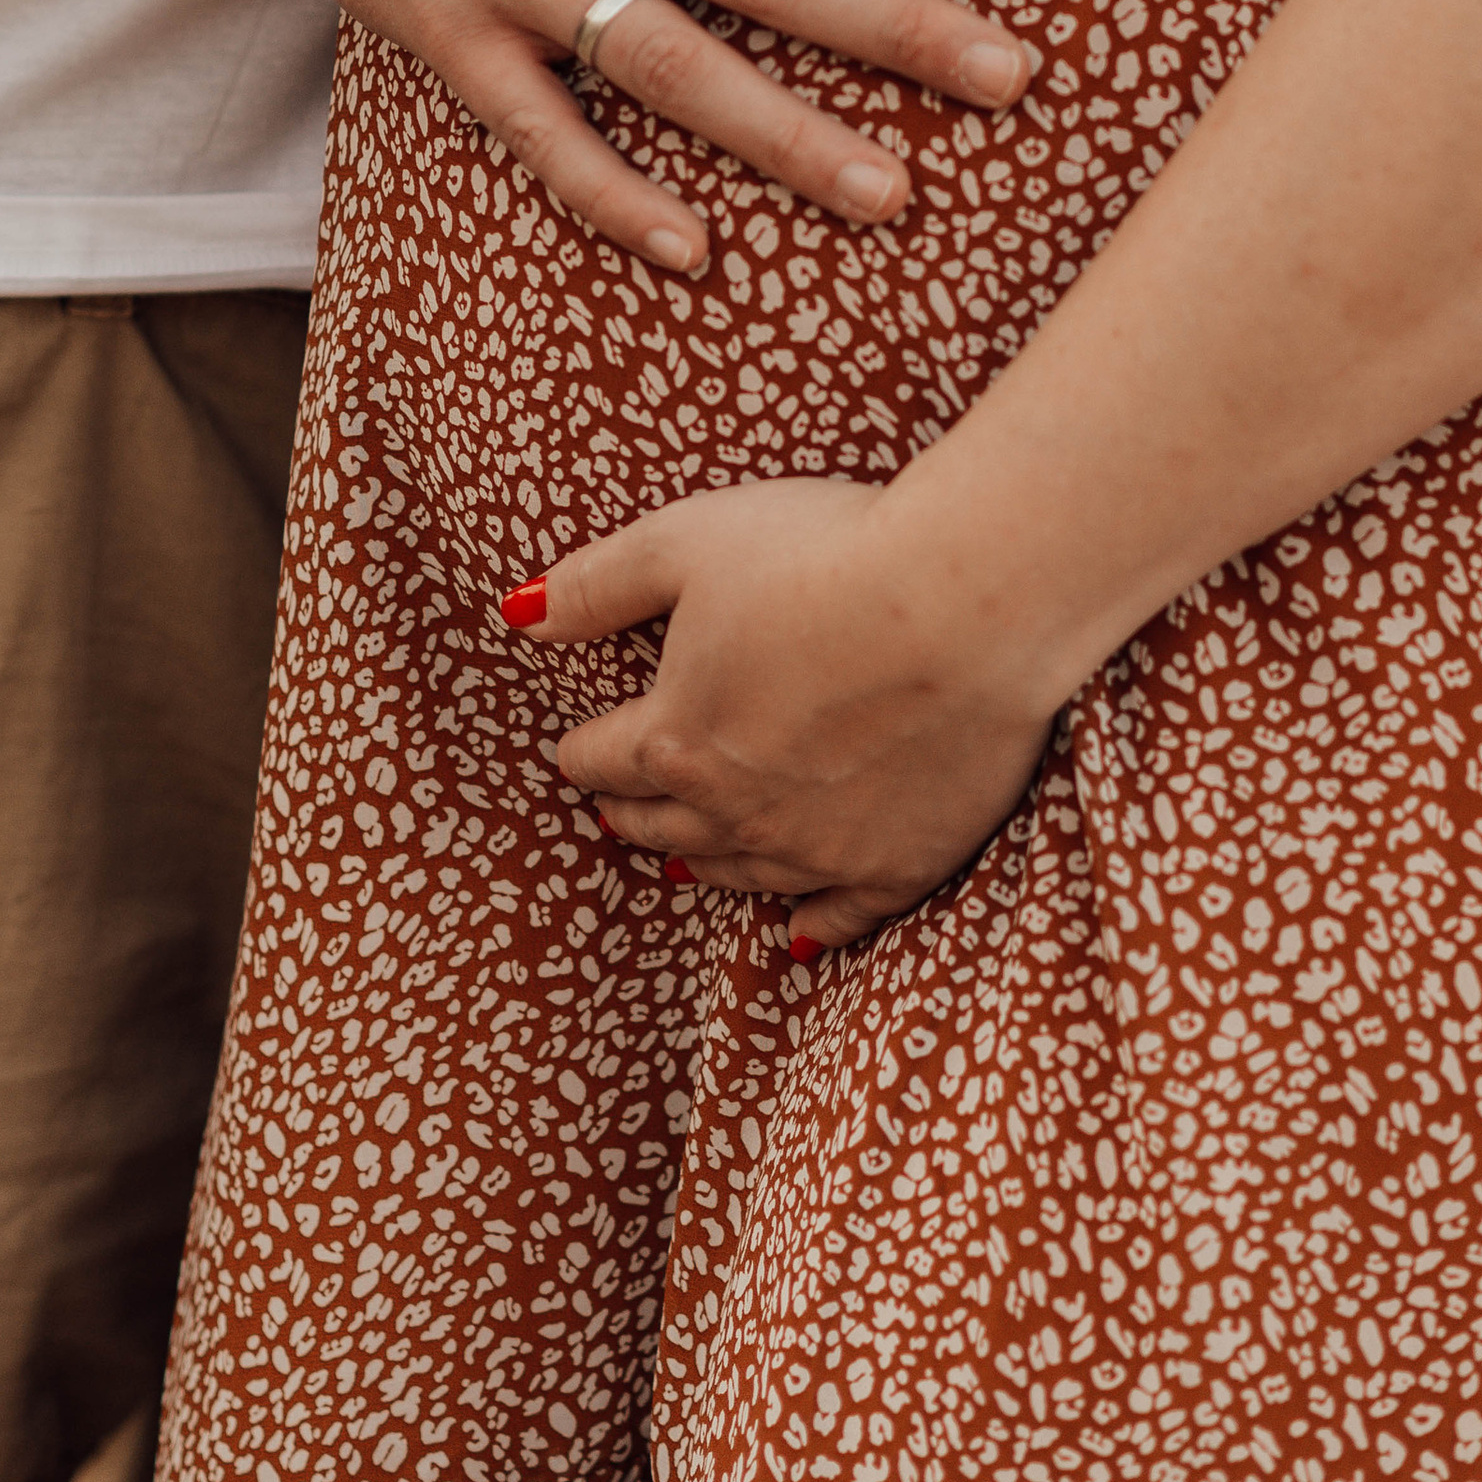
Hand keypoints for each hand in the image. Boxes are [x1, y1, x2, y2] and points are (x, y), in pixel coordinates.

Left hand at [516, 475, 1064, 950]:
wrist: (965, 602)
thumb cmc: (821, 554)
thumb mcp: (684, 543)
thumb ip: (595, 586)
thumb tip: (516, 614)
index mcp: (675, 740)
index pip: (603, 759)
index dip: (584, 751)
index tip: (576, 751)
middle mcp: (737, 810)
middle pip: (664, 825)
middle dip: (633, 814)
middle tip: (617, 813)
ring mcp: (820, 847)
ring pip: (742, 872)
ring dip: (705, 866)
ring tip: (684, 867)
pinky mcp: (901, 862)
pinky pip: (844, 916)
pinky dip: (814, 927)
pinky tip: (798, 937)